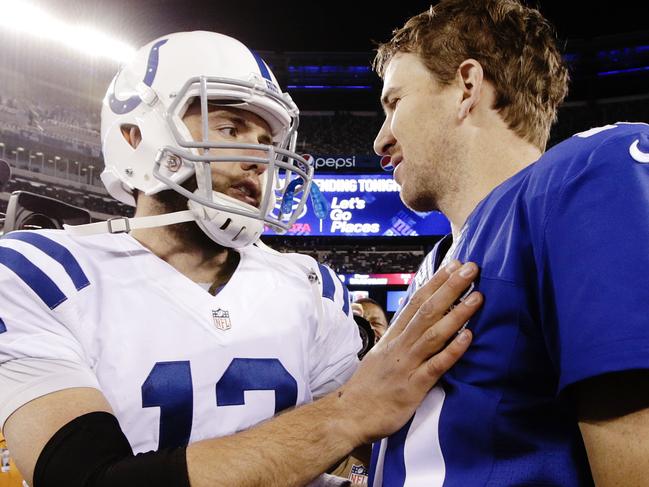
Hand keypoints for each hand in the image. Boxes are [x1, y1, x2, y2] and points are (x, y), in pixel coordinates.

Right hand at [337, 260, 481, 443]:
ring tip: (477, 297)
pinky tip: (468, 337)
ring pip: (434, 334)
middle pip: (427, 311)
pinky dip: (452, 351)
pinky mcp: (413, 387)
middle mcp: (400, 345)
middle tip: (470, 268)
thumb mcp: (381, 355)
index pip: (416, 303)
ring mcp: (406, 364)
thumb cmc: (368, 387)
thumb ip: (400, 339)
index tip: (453, 265)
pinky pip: (435, 366)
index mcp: (393, 336)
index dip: (436, 283)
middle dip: (450, 288)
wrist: (348, 414)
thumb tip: (418, 324)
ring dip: (457, 314)